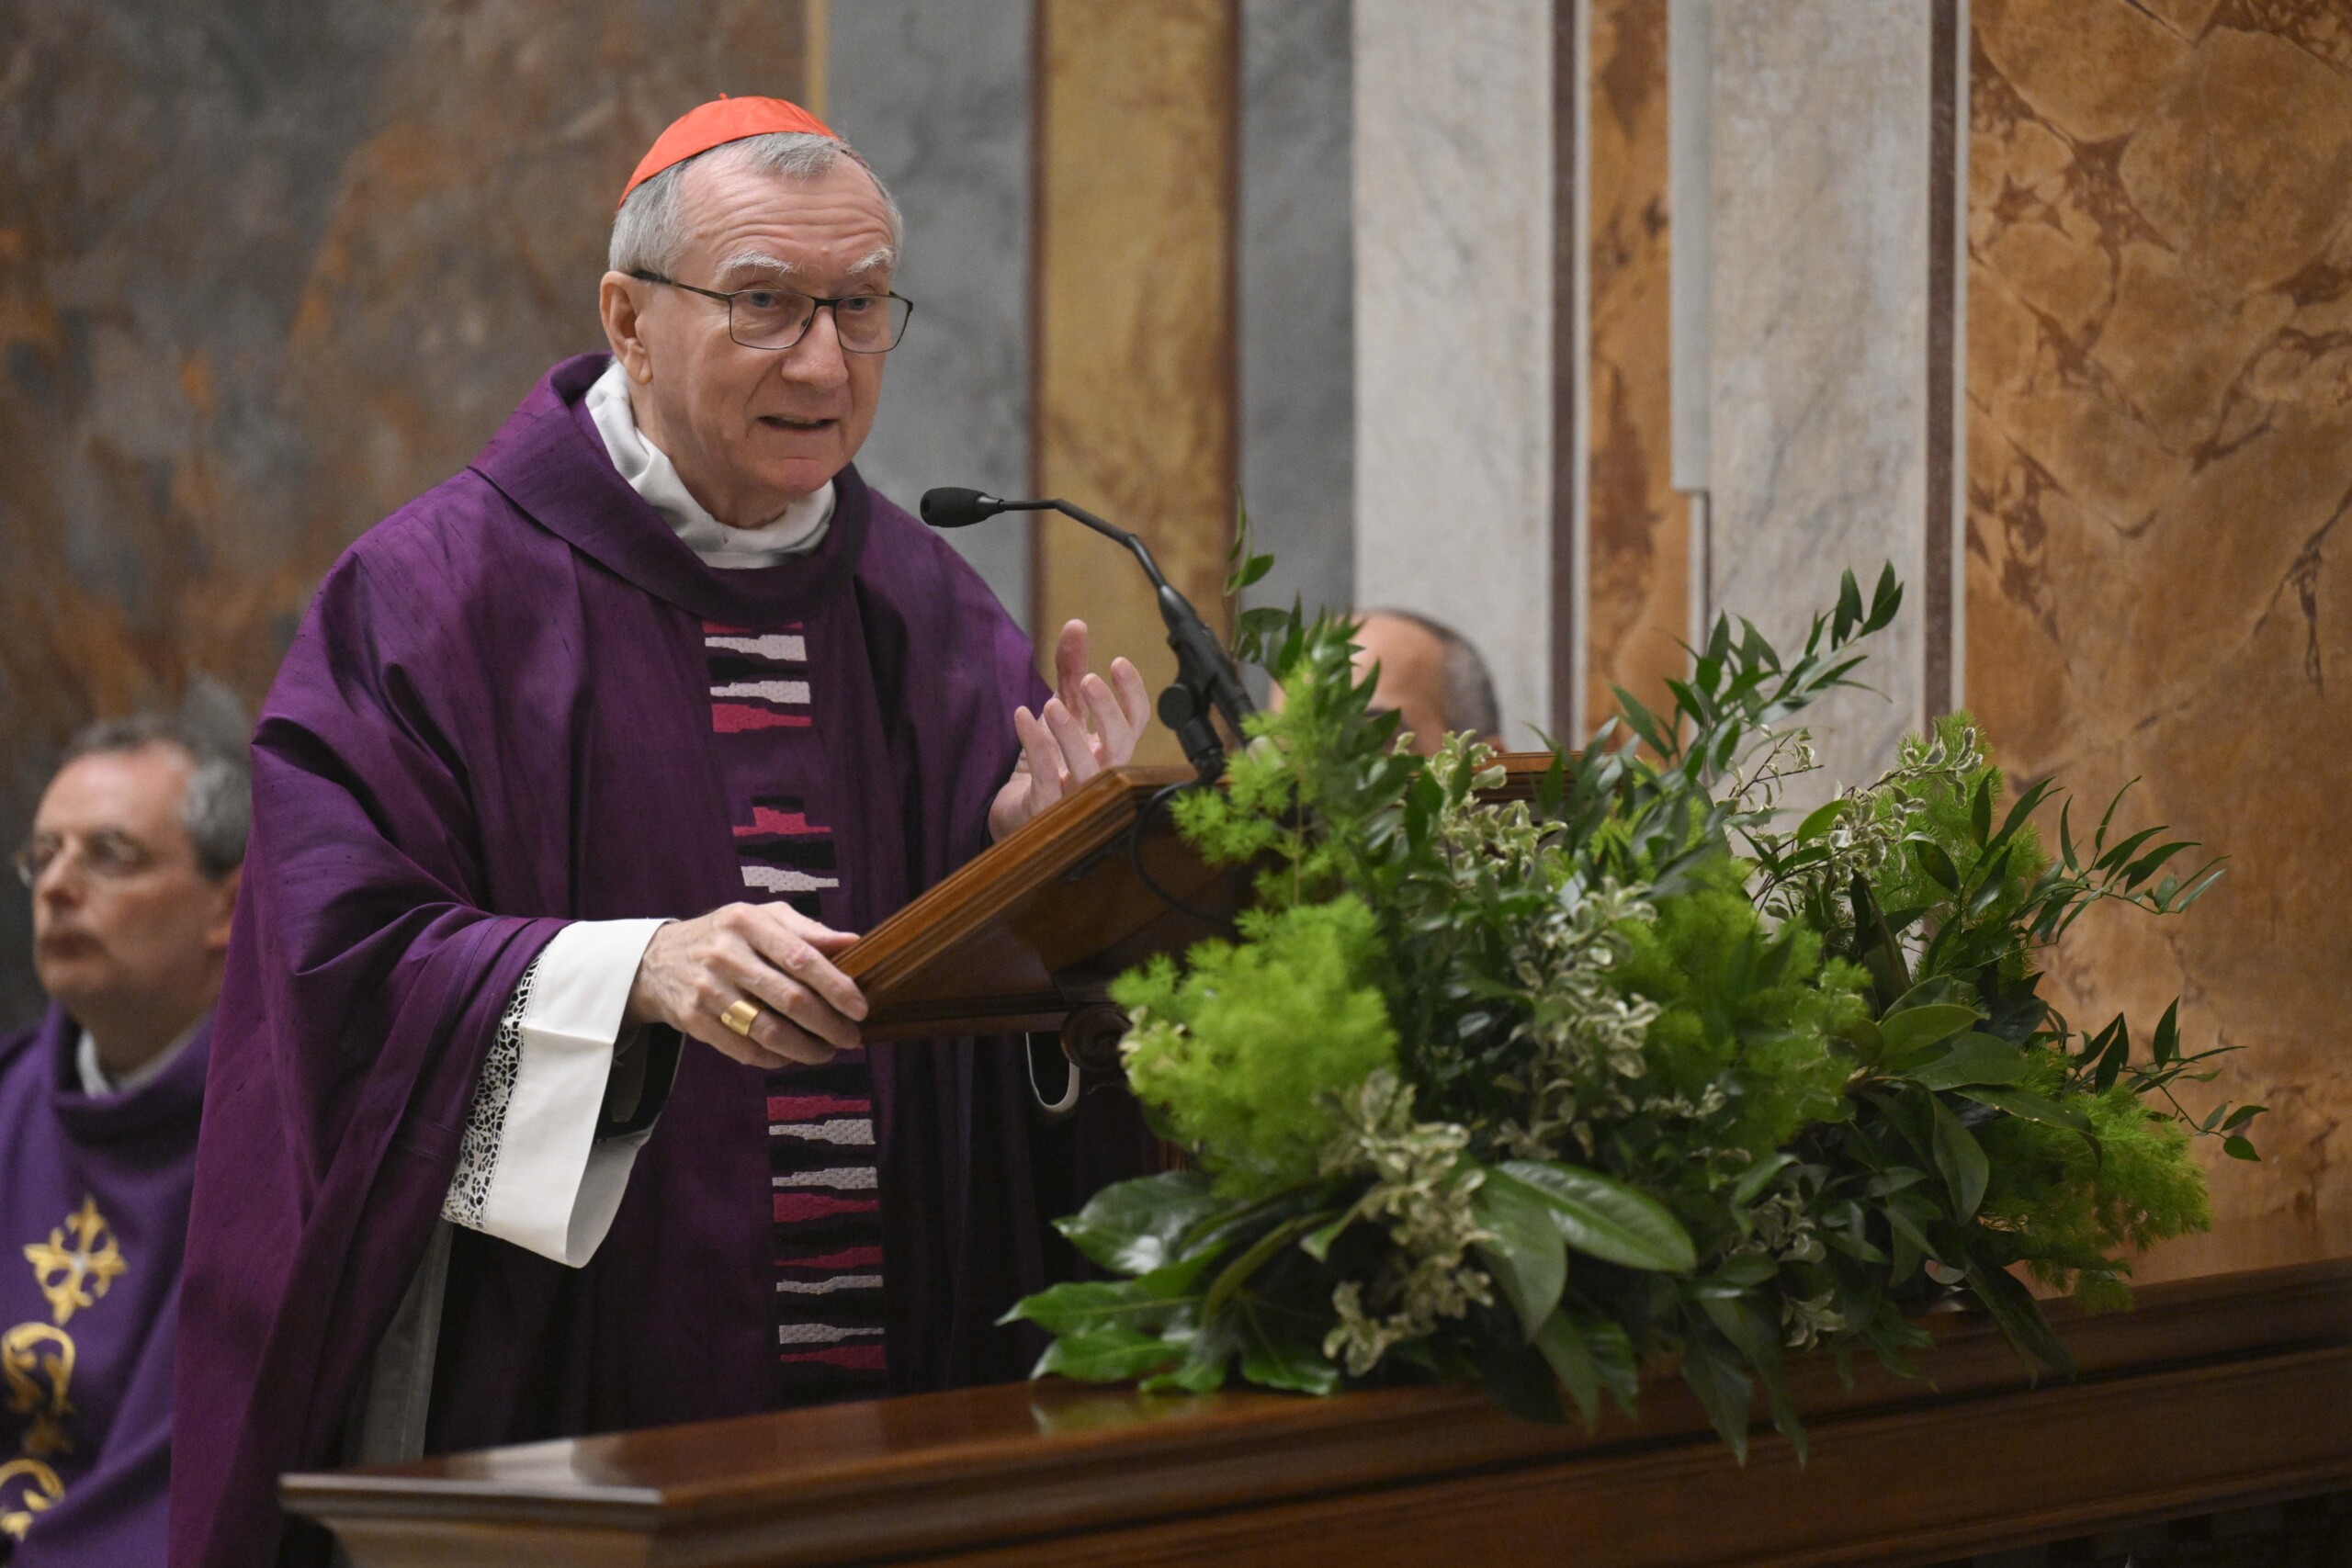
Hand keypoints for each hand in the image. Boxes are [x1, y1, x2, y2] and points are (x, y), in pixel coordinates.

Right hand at [624, 903, 865, 1067]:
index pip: (801, 957)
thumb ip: (807, 930)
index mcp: (747, 921)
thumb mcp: (762, 918)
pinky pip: (744, 1049)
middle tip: (851, 1037)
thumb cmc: (726, 936)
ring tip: (827, 1051)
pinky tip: (793, 1056)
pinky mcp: (694, 1020)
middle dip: (828, 1024)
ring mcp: (707, 989)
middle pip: (789, 998)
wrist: (658, 960)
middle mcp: (725, 954)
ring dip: (806, 1049)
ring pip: (768, 1030)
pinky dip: (776, 1059)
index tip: (860, 1008)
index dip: (836, 986)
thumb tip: (853, 943)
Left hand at [989, 619, 1150, 839]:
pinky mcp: (1045, 808)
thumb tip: (1077, 624)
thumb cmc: (1049, 761)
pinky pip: (1046, 780)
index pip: (1135, 721)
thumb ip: (1071, 670)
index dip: (1132, 693)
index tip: (1117, 661)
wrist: (1017, 810)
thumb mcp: (1061, 708)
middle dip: (1108, 711)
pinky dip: (1035, 747)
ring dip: (1070, 734)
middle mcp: (1099, 770)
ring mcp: (1075, 793)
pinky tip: (1022, 717)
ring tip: (1051, 704)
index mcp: (1109, 746)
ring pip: (1086, 769)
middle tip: (1089, 681)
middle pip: (1120, 744)